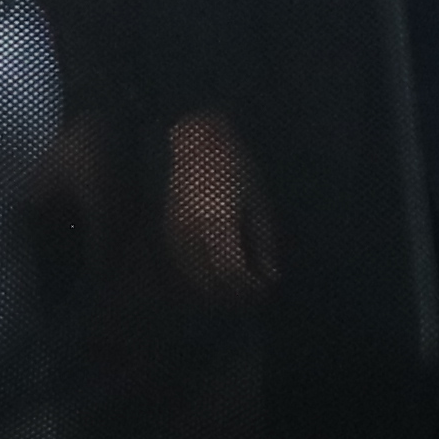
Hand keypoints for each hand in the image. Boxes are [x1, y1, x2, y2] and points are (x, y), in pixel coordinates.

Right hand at [160, 109, 277, 301]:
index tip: (264, 289)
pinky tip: (218, 276)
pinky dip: (201, 276)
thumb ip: (262, 240)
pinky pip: (184, 264)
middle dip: (234, 293)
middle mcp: (193, 231)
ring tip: (238, 290)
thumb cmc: (234, 166)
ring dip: (217, 289)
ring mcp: (176, 232)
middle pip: (211, 279)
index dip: (248, 286)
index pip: (232, 270)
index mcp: (219, 222)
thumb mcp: (256, 201)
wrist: (197, 142)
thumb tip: (270, 276)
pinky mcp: (169, 230)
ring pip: (195, 276)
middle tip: (254, 296)